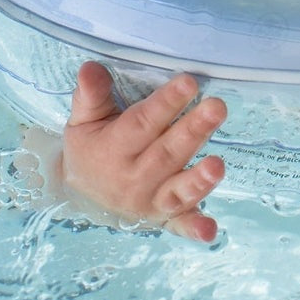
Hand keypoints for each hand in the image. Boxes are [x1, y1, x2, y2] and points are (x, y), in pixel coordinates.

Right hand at [58, 60, 226, 241]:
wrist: (81, 194)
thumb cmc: (91, 146)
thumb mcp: (83, 120)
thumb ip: (91, 95)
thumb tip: (90, 67)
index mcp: (114, 148)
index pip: (143, 123)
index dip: (166, 103)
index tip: (189, 82)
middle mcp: (134, 177)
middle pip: (167, 153)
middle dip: (193, 130)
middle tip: (217, 108)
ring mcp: (151, 200)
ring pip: (177, 190)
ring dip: (198, 180)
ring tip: (218, 165)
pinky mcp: (165, 218)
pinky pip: (179, 225)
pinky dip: (194, 228)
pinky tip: (210, 231)